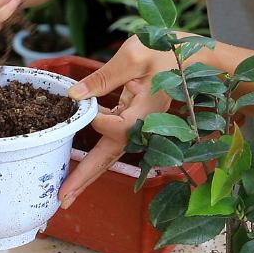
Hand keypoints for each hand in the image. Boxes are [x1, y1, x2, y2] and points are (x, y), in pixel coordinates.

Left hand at [58, 35, 180, 208]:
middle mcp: (140, 127)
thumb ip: (103, 77)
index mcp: (144, 113)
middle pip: (108, 158)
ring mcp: (136, 128)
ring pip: (107, 155)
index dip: (93, 117)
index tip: (78, 101)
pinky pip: (109, 142)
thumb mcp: (133, 56)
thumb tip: (74, 95)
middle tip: (62, 200)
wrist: (191, 60)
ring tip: (66, 193)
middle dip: (84, 179)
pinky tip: (76, 166)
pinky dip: (93, 155)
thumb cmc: (166, 52)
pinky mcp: (131, 123)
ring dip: (87, 174)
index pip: (112, 126)